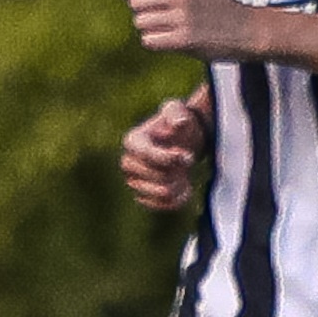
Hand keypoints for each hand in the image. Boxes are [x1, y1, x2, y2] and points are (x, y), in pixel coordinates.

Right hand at [119, 97, 207, 211]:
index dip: (169, 158)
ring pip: (158, 192)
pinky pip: (160, 205)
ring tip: (185, 175)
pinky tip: (185, 188)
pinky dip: (177, 200)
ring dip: (179, 185)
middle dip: (176, 170)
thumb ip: (176, 113)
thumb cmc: (178, 123)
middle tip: (188, 161)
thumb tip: (179, 123)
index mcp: (133, 141)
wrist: (183, 140)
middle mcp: (129, 162)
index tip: (189, 157)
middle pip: (153, 175)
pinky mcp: (145, 195)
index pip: (145, 155)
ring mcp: (135, 180)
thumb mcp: (178, 111)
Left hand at [120, 0, 260, 59]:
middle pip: (136, 3)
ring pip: (141, 22)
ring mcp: (183, 18)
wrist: (253, 31)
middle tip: (161, 20)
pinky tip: (171, 43)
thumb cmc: (222, 9)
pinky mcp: (185, 40)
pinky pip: (150, 41)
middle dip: (143, 13)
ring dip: (151, 29)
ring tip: (170, 31)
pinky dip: (156, 43)